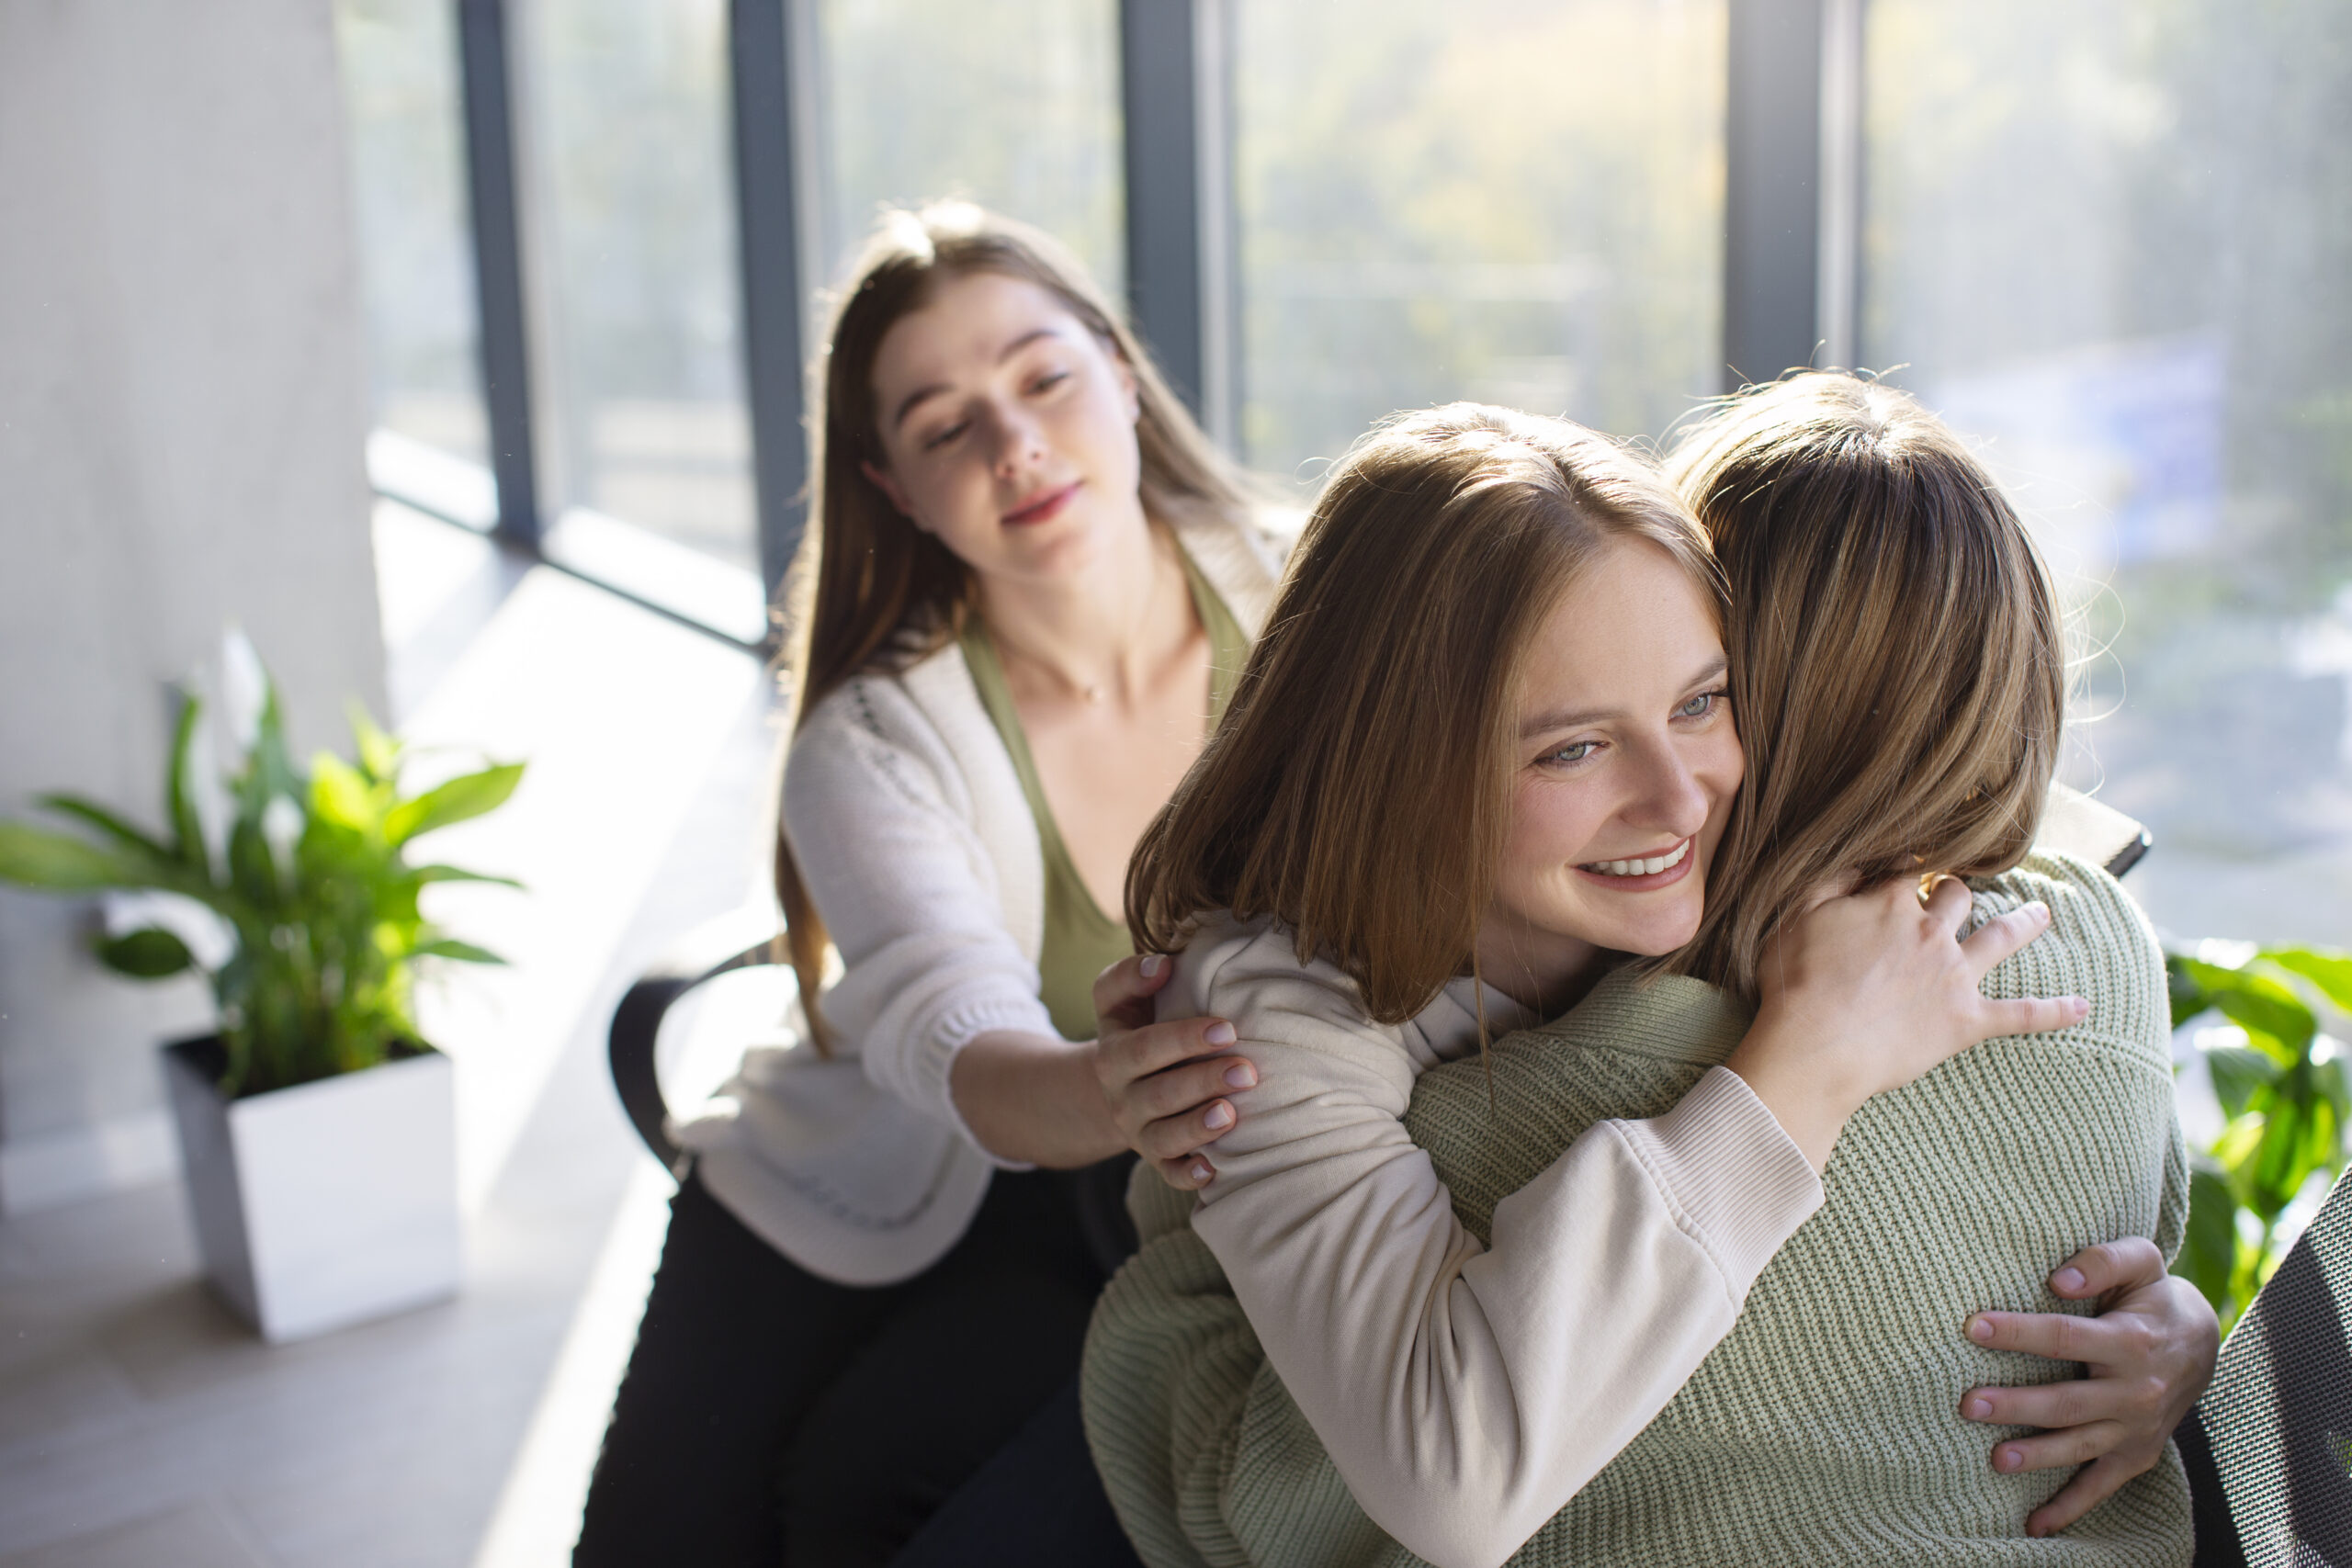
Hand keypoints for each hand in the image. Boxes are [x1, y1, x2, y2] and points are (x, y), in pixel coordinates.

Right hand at [1092, 952, 1256, 1190]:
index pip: (1146, 1048)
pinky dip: (1190, 1176)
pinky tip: (1215, 1169)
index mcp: (1115, 1055)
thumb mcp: (1118, 1000)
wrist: (1117, 1084)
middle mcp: (1123, 1098)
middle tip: (1248, 1071)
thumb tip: (1162, 964)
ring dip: (1199, 1128)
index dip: (1184, 1039)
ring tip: (1232, 1115)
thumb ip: (1130, 975)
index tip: (1227, 1028)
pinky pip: (1170, 1174)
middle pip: (1159, 1094)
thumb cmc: (1135, 1028)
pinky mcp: (1158, 1158)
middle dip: (1204, 1082)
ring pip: (1164, 1138)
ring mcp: (1140, 1132)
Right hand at [1724, 876, 2087, 1170]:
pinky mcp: (1968, 1020)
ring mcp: (1954, 975)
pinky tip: (2083, 1006)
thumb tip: (1857, 860)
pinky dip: (2056, 1010)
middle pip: (1959, 897)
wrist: (1814, 1046)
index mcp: (1889, 904)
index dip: (1912, 865)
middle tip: (1963, 891)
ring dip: (2026, 923)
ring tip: (2044, 915)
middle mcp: (1931, 931)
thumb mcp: (1795, 916)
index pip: (1910, 870)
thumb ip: (1828, 882)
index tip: (1915, 862)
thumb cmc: (1794, 984)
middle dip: (1962, 890)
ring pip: (2002, 938)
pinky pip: (2023, 1014)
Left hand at [1959, 1238, 2219, 1536]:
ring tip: (1995, 1459)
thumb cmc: (2150, 1295)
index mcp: (2131, 1341)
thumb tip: (2058, 1279)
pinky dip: (2070, 1508)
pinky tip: (2035, 1525)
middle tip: (1968, 1403)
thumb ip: (2102, 1260)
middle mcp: (2135, 1391)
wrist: (2200, 1342)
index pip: (2066, 1337)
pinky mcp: (2135, 1454)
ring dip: (2038, 1455)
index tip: (1973, 1327)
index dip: (2019, 1332)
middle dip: (2017, 1404)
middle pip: (2068, 1401)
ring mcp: (2136, 1428)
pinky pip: (2102, 1485)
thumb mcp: (2140, 1261)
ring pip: (2080, 1446)